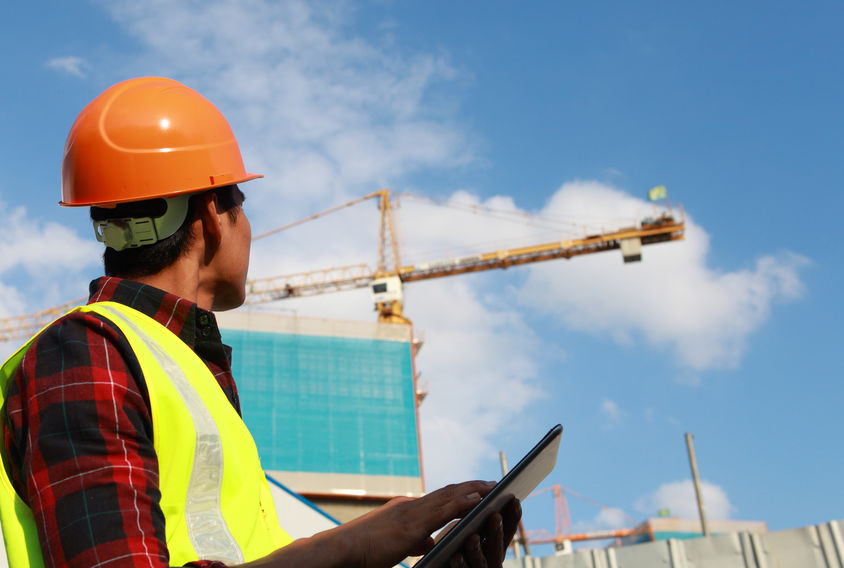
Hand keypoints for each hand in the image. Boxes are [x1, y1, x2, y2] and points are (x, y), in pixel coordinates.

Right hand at [340, 480, 499, 567]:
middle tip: (493, 483)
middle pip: (448, 493)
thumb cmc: (361, 551)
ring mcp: (411, 514)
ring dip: (473, 490)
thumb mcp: (393, 544)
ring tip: (493, 487)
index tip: (476, 489)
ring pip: (449, 497)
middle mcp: (410, 506)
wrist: (341, 550)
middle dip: (471, 487)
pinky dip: (462, 503)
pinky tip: (478, 500)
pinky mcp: (411, 527)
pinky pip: (443, 512)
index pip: (438, 498)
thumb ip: (413, 540)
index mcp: (406, 510)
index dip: (459, 492)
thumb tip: (428, 541)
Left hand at [444, 498, 521, 567]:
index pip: (508, 531)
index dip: (513, 517)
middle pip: (497, 547)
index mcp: (495, 546)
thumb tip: (477, 495)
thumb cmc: (457, 548)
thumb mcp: (467, 532)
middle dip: (496, 531)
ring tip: (472, 537)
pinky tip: (455, 555)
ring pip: (480, 561)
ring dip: (477, 549)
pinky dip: (460, 563)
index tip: (515, 500)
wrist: (443, 563)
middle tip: (495, 515)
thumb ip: (475, 519)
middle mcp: (492, 560)